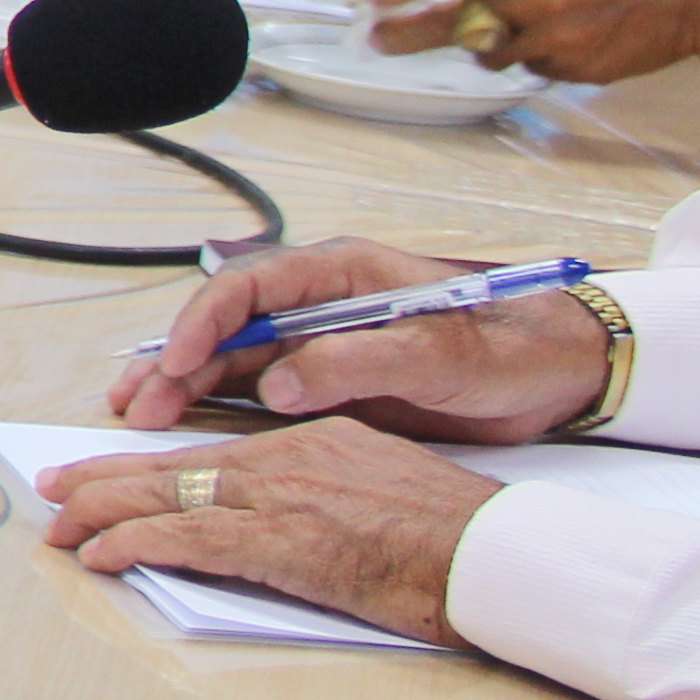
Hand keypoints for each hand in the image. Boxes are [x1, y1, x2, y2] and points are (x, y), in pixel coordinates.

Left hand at [36, 419, 504, 644]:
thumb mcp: (380, 494)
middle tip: (52, 491)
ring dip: (100, 513)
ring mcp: (280, 497)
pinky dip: (136, 543)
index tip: (105, 473)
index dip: (148, 464)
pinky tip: (101, 555)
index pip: (209, 451)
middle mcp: (284, 459)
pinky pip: (189, 537)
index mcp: (310, 443)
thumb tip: (283, 520)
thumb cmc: (454, 540)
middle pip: (172, 464)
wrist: (497, 557)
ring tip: (57, 529)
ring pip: (166, 495)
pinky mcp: (281, 541)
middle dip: (102, 479)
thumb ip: (324, 496)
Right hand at [104, 235, 608, 440]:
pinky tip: (187, 426)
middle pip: (228, 327)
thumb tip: (278, 384)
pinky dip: (220, 407)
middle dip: (175, 362)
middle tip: (138, 404)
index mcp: (341, 274)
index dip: (204, 322)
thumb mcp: (438, 352)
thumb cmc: (509, 345)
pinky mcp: (332, 383)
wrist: (561, 373)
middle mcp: (320, 304)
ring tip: (139, 414)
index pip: (249, 287)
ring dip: (185, 385)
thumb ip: (355, 362)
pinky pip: (261, 391)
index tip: (175, 362)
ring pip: (234, 361)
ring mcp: (322, 344)